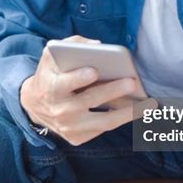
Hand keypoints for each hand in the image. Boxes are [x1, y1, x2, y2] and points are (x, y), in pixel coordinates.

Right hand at [20, 35, 155, 145]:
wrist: (35, 104)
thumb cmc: (51, 74)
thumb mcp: (51, 55)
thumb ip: (71, 44)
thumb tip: (96, 45)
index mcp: (51, 88)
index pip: (64, 84)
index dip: (78, 78)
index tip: (93, 70)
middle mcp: (60, 110)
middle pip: (89, 101)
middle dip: (112, 92)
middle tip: (132, 82)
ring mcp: (69, 127)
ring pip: (103, 122)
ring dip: (127, 113)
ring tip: (148, 104)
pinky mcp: (77, 138)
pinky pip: (103, 129)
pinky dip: (121, 120)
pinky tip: (138, 111)